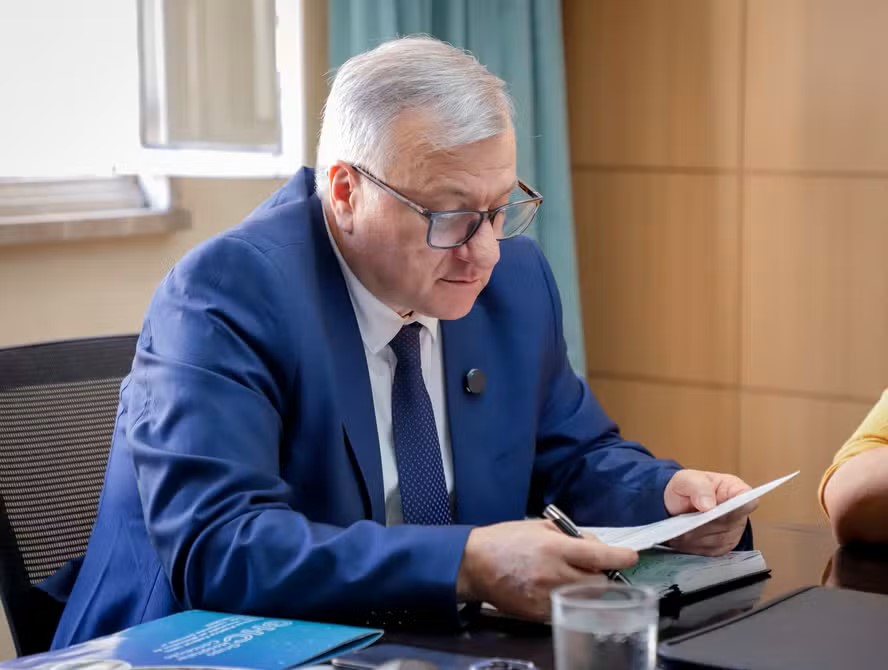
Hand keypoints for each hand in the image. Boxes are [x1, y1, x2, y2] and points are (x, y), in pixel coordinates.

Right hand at [456, 519, 637, 620]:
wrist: (474, 565)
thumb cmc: (505, 540)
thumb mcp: (538, 526)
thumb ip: (569, 535)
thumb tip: (593, 544)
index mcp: (554, 548)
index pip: (599, 555)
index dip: (620, 557)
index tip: (631, 557)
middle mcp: (554, 574)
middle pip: (599, 582)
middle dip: (602, 574)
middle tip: (594, 566)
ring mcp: (547, 597)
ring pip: (587, 599)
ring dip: (589, 589)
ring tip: (574, 578)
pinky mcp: (540, 613)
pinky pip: (568, 609)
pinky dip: (571, 600)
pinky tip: (559, 590)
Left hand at [663, 470, 757, 555]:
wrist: (680, 501)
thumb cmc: (689, 486)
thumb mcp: (689, 479)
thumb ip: (699, 487)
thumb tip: (708, 505)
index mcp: (737, 490)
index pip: (748, 500)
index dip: (739, 507)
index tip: (718, 508)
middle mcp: (740, 514)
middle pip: (728, 524)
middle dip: (705, 524)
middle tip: (685, 523)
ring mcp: (733, 533)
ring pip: (717, 540)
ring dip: (696, 537)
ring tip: (678, 531)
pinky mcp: (722, 548)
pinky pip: (709, 550)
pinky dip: (693, 546)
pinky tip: (680, 539)